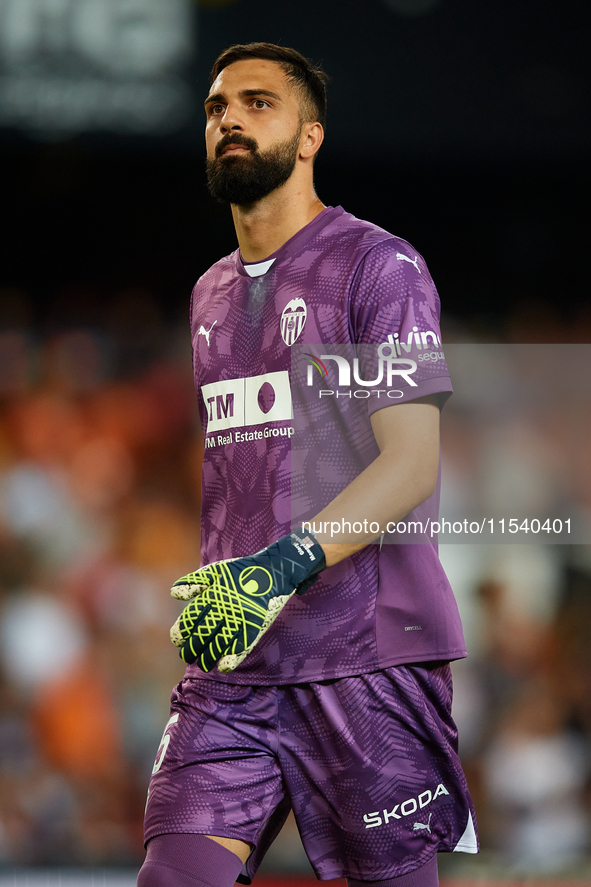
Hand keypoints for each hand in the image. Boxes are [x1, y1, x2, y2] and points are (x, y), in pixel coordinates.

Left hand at [170, 530, 324, 672]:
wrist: (272, 571)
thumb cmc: (241, 571)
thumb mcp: (216, 570)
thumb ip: (194, 581)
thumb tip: (173, 594)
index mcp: (212, 595)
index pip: (190, 618)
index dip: (181, 632)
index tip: (178, 641)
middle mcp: (224, 608)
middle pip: (202, 634)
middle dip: (191, 649)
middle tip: (186, 656)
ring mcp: (240, 619)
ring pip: (219, 644)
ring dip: (208, 658)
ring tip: (202, 665)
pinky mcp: (255, 626)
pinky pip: (241, 646)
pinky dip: (232, 659)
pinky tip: (223, 667)